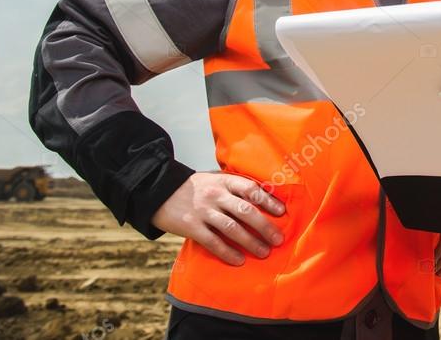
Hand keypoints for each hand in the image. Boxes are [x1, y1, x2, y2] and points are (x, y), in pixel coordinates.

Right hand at [151, 172, 285, 265]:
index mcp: (224, 181)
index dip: (268, 201)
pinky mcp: (191, 227)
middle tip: (278, 239)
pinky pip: (213, 242)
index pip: (251, 189)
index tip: (282, 212)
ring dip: (250, 242)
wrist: (158, 191)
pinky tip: (239, 260)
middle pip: (245, 211)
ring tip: (264, 252)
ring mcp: (203, 211)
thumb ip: (235, 187)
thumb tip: (265, 198)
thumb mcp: (216, 180)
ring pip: (231, 228)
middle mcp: (216, 195)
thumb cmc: (196, 187)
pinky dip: (227, 252)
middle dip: (264, 226)